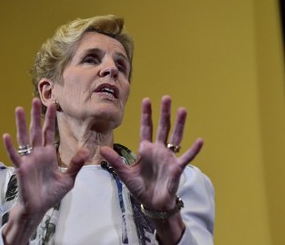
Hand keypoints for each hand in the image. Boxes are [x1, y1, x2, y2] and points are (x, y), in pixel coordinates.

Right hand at [3, 98, 87, 215]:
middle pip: (36, 130)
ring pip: (24, 138)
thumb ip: (76, 164)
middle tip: (35, 99)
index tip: (51, 105)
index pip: (49, 132)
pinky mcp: (21, 169)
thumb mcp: (68, 178)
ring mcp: (28, 160)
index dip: (50, 119)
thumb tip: (85, 150)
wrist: (39, 208)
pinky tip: (6, 136)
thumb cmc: (52, 193)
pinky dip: (10, 147)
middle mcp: (38, 154)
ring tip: (19, 109)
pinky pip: (15, 156)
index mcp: (49, 154)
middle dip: (35, 115)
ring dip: (21, 124)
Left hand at [101, 95, 202, 209]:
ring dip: (179, 124)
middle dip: (163, 113)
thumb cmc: (139, 188)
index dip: (146, 114)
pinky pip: (186, 157)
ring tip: (182, 110)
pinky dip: (193, 150)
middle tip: (166, 97)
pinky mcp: (177, 168)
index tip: (147, 99)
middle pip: (162, 127)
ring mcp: (169, 157)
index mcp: (145, 149)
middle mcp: (158, 150)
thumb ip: (115, 161)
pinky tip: (199, 140)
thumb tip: (102, 149)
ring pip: (176, 137)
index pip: (146, 128)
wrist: (153, 203)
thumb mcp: (125, 174)